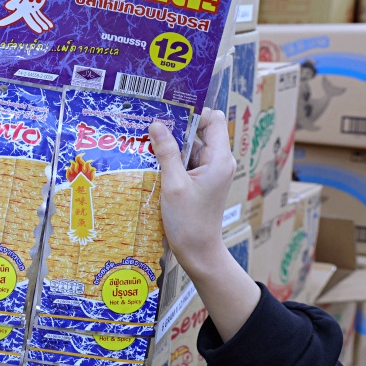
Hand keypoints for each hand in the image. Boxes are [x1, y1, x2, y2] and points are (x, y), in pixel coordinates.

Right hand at [150, 109, 259, 342]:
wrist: (198, 252)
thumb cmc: (189, 222)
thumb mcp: (173, 184)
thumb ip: (166, 152)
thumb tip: (157, 124)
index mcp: (219, 159)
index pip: (213, 119)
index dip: (192, 113)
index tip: (167, 115)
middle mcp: (218, 162)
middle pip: (199, 132)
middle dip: (175, 129)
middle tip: (149, 128)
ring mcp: (210, 173)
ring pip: (190, 147)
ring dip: (170, 146)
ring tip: (146, 146)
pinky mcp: (200, 182)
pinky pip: (186, 162)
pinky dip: (171, 161)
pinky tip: (152, 163)